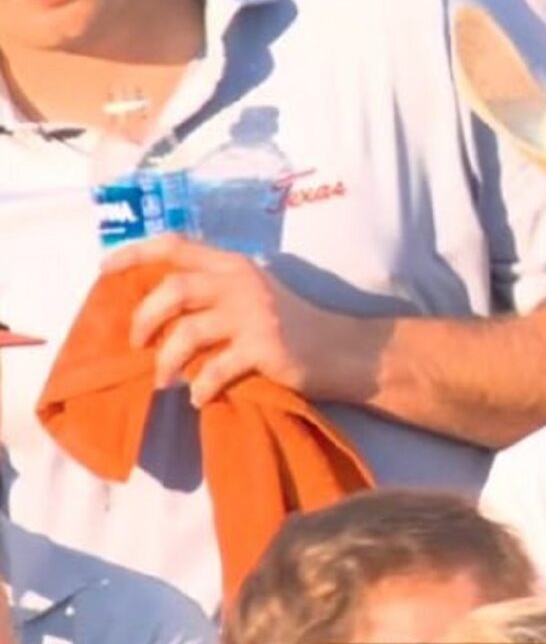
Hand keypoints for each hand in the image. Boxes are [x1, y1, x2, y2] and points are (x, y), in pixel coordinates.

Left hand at [102, 236, 357, 406]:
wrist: (344, 350)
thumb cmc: (296, 325)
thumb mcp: (255, 294)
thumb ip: (217, 291)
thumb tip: (160, 311)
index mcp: (234, 264)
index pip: (175, 244)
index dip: (134, 253)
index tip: (104, 271)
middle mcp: (242, 283)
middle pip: (173, 290)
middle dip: (144, 319)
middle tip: (137, 343)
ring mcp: (254, 315)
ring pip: (187, 334)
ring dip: (165, 361)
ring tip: (162, 380)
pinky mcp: (265, 347)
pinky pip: (215, 371)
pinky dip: (200, 389)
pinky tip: (199, 398)